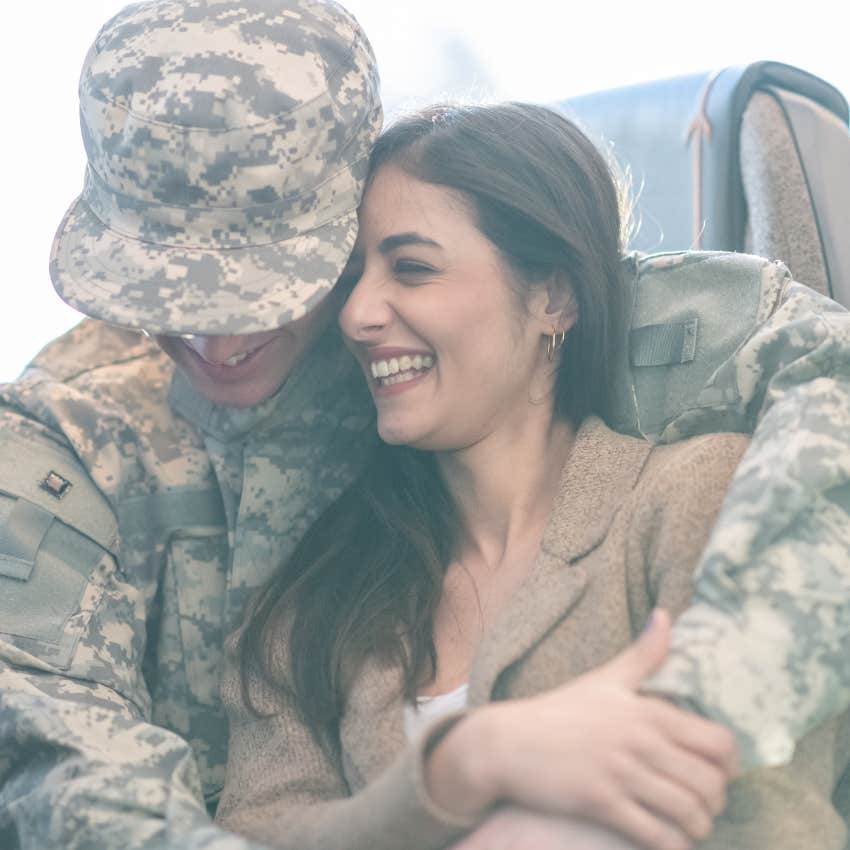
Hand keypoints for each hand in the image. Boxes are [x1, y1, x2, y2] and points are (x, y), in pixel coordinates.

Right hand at [427, 610, 736, 849]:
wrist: (508, 743)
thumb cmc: (559, 712)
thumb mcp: (604, 679)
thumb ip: (643, 653)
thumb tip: (666, 614)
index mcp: (647, 711)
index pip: (718, 742)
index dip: (731, 763)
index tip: (720, 771)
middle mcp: (640, 742)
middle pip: (710, 783)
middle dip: (716, 800)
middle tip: (704, 802)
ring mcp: (622, 774)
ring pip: (689, 812)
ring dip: (698, 826)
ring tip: (690, 824)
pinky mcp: (602, 804)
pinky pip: (657, 836)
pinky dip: (673, 844)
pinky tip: (669, 841)